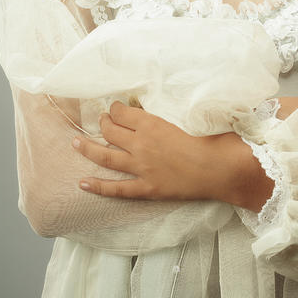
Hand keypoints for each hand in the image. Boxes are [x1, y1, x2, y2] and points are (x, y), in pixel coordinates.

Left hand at [71, 100, 244, 201]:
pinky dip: (98, 187)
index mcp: (152, 123)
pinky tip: (83, 183)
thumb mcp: (192, 116)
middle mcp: (141, 144)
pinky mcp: (148, 188)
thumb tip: (157, 109)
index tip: (116, 108)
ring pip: (106, 156)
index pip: (122, 112)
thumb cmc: (214, 139)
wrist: (222, 169)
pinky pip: (117, 189)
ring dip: (88, 148)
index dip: (116, 108)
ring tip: (75, 143)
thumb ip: (173, 111)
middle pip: (111, 131)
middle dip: (104, 123)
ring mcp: (142, 168)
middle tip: (102, 120)